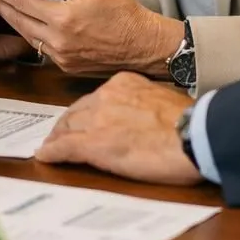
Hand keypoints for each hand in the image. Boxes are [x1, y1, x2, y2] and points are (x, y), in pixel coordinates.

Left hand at [0, 0, 183, 75]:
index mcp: (63, 18)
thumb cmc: (123, 14)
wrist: (144, 45)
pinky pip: (41, 48)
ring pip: (28, 36)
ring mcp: (61, 57)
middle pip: (19, 21)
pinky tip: (27, 24)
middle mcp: (58, 41)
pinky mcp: (66, 66)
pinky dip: (31, 34)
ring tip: (1, 7)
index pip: (22, 2)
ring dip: (13, 21)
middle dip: (1, 6)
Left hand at [36, 72, 201, 185]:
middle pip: (77, 111)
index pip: (95, 97)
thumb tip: (143, 118)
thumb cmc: (190, 122)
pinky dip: (52, 152)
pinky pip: (64, 147)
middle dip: (67, 124)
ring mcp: (98, 119)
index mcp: (124, 83)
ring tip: (50, 147)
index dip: (85, 112)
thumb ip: (144, 102)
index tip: (83, 120)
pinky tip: (45, 156)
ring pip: (67, 127)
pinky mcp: (94, 143)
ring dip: (57, 138)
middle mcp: (106, 96)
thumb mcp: (163, 99)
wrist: (194, 134)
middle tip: (59, 135)